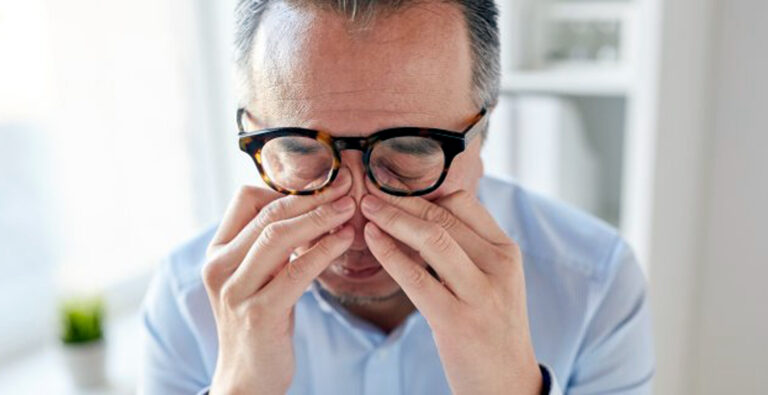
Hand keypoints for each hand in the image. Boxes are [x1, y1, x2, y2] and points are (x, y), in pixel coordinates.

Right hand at [202, 169, 354, 394]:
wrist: (248, 378)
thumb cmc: (261, 321)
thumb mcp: (257, 276)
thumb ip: (270, 244)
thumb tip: (309, 203)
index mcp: (217, 252)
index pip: (246, 199)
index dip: (287, 186)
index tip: (324, 182)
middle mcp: (219, 267)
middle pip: (268, 214)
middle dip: (312, 196)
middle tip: (346, 185)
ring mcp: (236, 291)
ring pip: (278, 236)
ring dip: (320, 217)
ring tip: (349, 208)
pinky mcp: (259, 313)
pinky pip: (296, 271)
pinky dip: (324, 250)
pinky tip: (345, 240)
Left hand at [360, 190, 541, 394]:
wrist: (507, 383)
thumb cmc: (491, 327)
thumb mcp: (493, 280)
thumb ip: (468, 247)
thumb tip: (425, 212)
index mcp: (506, 252)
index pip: (464, 203)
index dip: (425, 188)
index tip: (394, 182)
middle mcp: (499, 267)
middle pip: (444, 218)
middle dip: (402, 199)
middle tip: (371, 186)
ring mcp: (480, 294)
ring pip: (432, 239)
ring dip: (393, 218)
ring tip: (367, 207)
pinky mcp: (456, 320)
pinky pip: (416, 277)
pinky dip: (389, 253)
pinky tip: (371, 239)